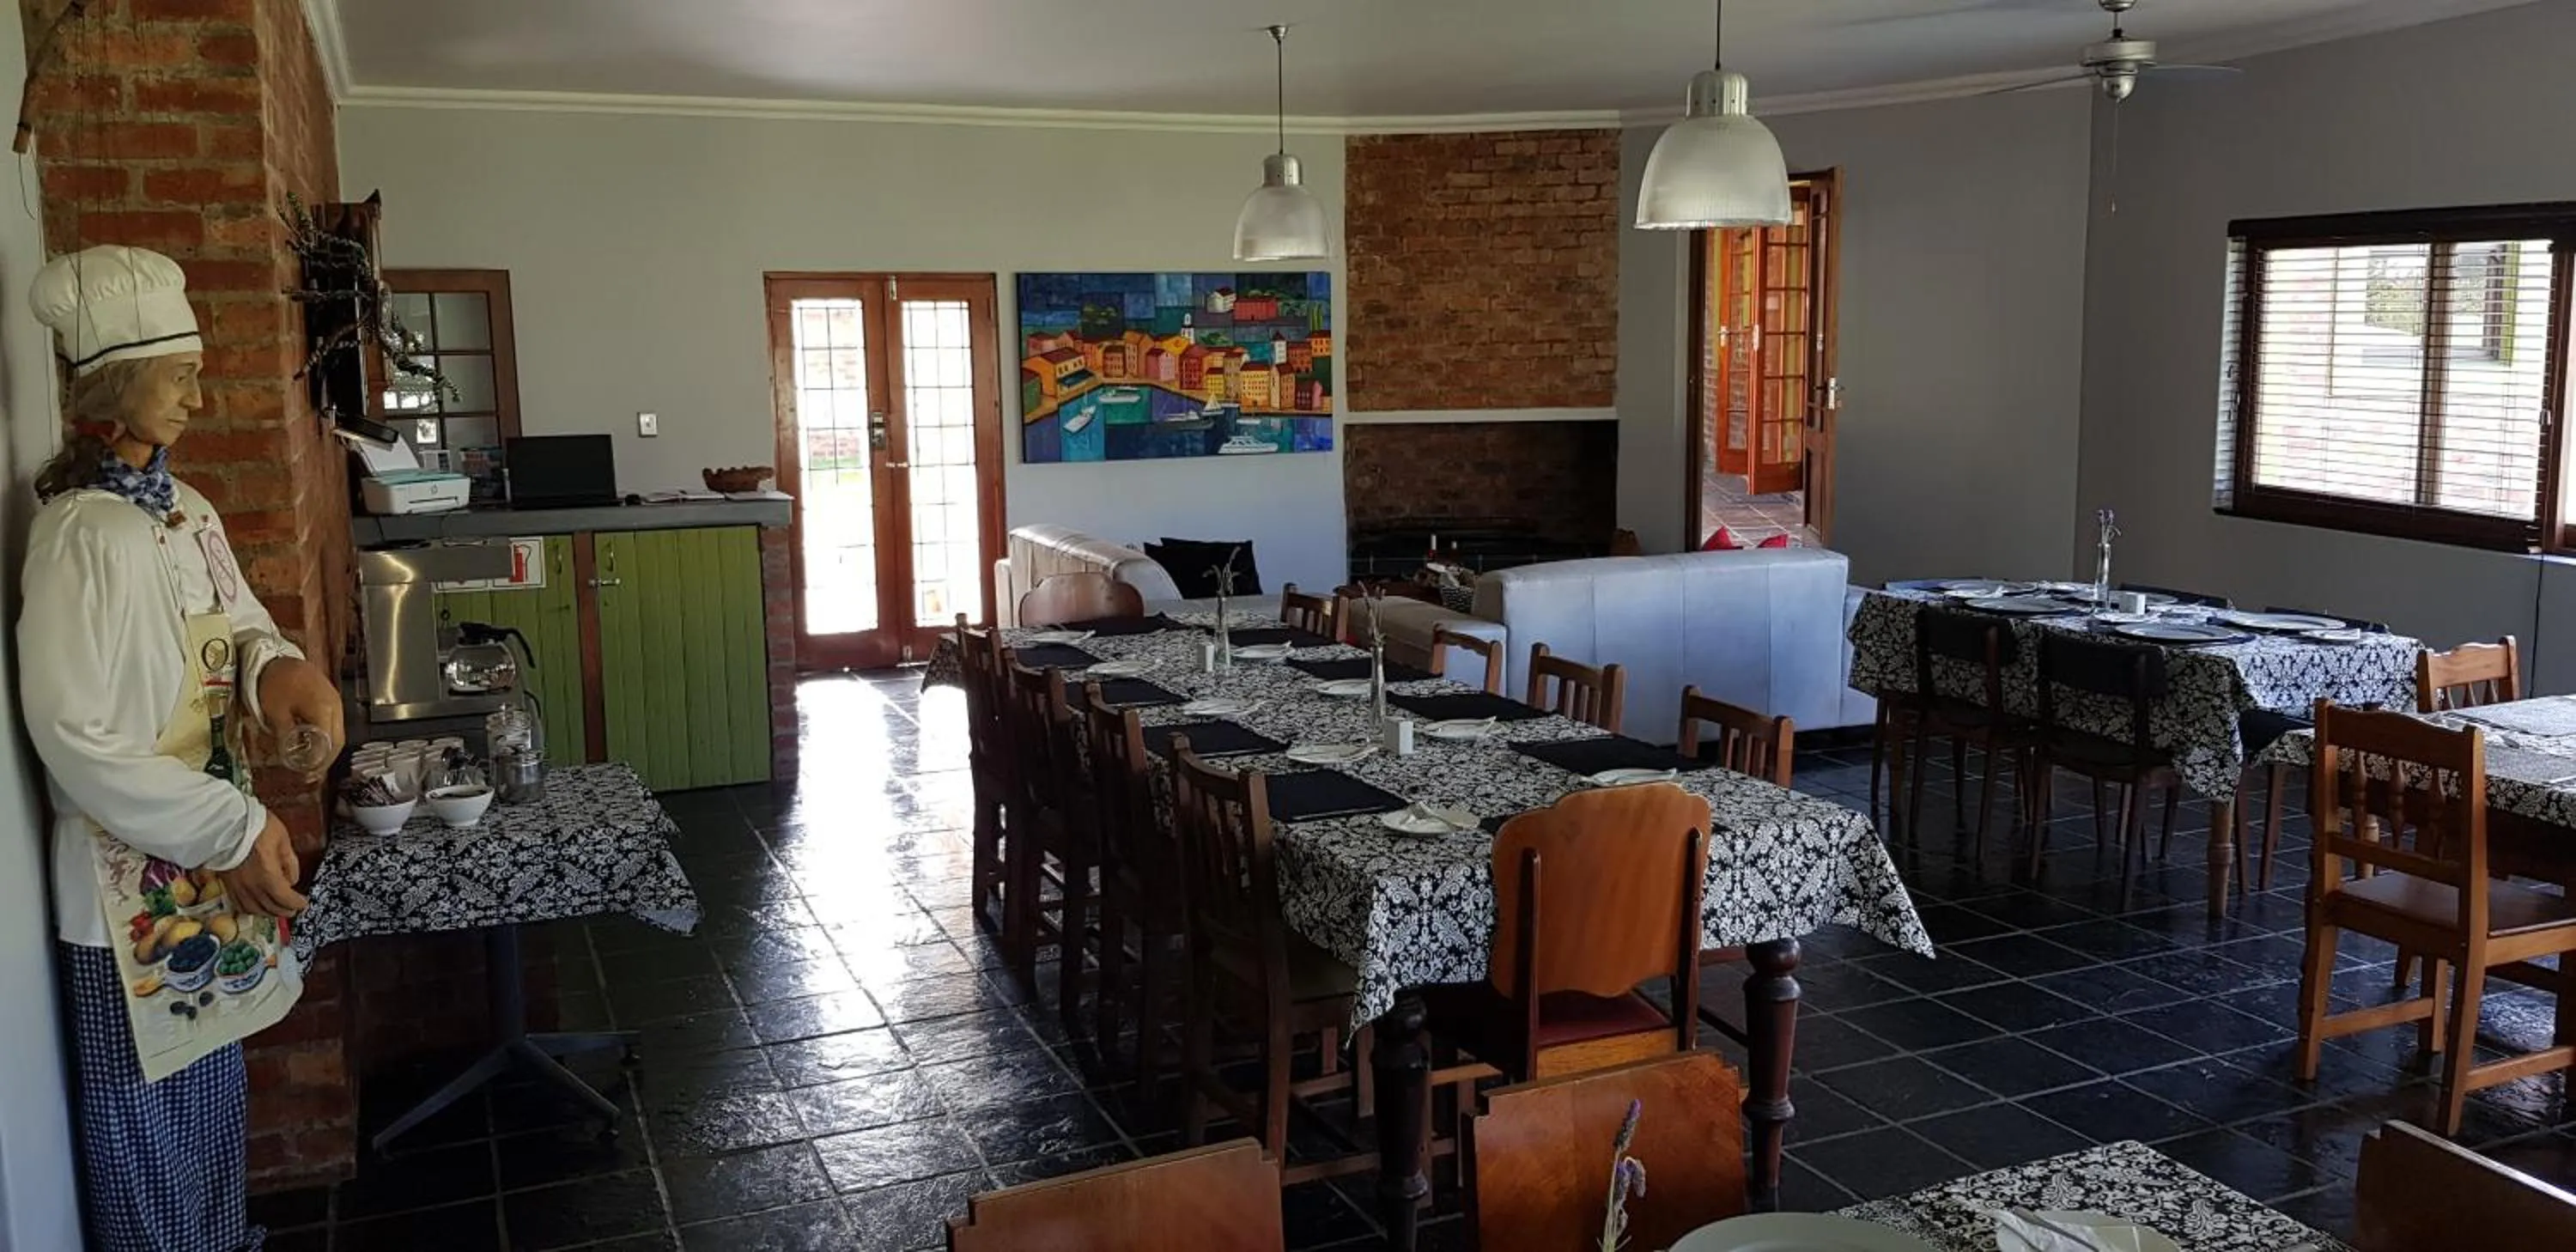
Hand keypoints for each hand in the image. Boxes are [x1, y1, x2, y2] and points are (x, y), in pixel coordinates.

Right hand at [217, 813, 306, 917]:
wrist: (224, 821)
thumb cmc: (255, 826)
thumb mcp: (282, 840)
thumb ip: (290, 863)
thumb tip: (292, 881)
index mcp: (267, 875)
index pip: (284, 898)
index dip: (296, 903)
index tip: (303, 903)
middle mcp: (250, 885)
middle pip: (270, 907)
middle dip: (284, 910)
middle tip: (294, 908)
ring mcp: (236, 886)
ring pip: (253, 909)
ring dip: (268, 912)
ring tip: (277, 909)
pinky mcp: (226, 883)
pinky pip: (238, 904)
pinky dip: (250, 909)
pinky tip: (256, 906)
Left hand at [257, 656, 343, 776]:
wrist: (274, 657)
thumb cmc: (274, 683)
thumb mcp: (275, 712)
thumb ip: (286, 736)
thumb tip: (290, 757)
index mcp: (323, 710)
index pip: (330, 744)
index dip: (320, 762)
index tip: (308, 775)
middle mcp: (335, 706)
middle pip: (338, 740)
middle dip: (326, 759)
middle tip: (310, 773)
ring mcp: (335, 701)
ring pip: (338, 732)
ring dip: (327, 748)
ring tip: (311, 760)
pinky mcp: (329, 697)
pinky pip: (333, 722)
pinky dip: (325, 735)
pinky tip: (312, 741)